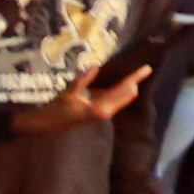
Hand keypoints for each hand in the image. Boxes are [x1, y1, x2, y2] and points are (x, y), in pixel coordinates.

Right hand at [19, 64, 151, 134]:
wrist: (46, 125)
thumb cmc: (55, 111)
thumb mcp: (67, 94)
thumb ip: (82, 81)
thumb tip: (95, 67)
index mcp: (101, 108)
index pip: (122, 90)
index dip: (134, 78)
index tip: (147, 69)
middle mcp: (106, 111)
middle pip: (127, 94)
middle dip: (135, 81)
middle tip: (144, 68)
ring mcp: (102, 110)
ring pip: (122, 96)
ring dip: (128, 85)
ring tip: (135, 73)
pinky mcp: (97, 109)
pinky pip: (114, 97)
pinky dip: (119, 88)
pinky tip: (119, 80)